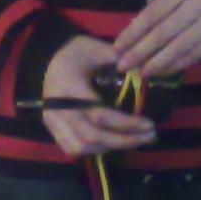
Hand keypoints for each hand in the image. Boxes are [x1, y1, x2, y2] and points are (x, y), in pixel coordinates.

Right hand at [40, 36, 156, 156]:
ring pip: (81, 148)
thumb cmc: (78, 53)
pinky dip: (94, 150)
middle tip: (149, 136)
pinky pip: (72, 149)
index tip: (149, 124)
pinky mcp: (52, 128)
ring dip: (109, 147)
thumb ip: (122, 61)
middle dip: (123, 140)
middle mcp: (57, 108)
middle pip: (91, 136)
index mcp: (70, 87)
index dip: (126, 124)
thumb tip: (147, 73)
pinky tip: (113, 141)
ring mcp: (52, 120)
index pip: (99, 115)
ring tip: (134, 139)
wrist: (52, 58)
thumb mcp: (100, 49)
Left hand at [114, 0, 200, 76]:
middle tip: (123, 66)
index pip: (153, 14)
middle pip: (164, 32)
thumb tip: (132, 38)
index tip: (118, 48)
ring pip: (180, 47)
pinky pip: (196, 54)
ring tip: (141, 73)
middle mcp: (199, 3)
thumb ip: (160, 9)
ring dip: (157, 63)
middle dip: (140, 52)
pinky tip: (163, 71)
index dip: (133, 32)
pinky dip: (177, 65)